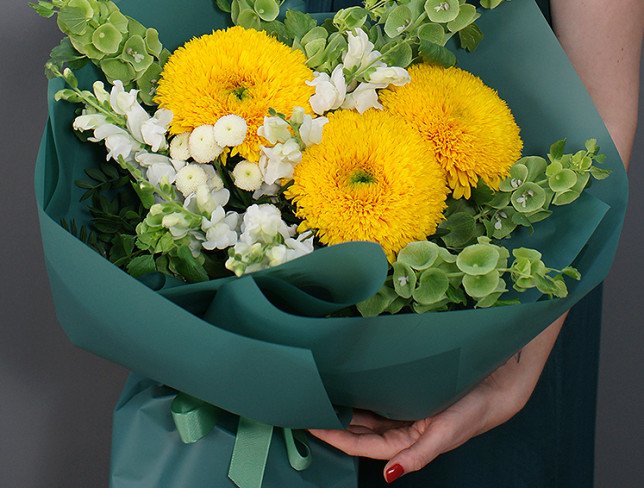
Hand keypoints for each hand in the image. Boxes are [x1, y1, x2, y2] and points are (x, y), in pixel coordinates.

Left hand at [309, 313, 567, 482]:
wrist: (500, 380)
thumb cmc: (476, 410)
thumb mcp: (447, 433)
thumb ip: (420, 454)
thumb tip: (392, 475)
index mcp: (409, 441)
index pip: (363, 444)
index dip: (337, 438)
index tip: (311, 424)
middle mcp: (403, 426)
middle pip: (360, 428)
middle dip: (334, 421)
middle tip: (305, 405)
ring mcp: (405, 406)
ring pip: (367, 411)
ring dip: (345, 406)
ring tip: (319, 394)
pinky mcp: (410, 389)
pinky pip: (378, 392)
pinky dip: (361, 390)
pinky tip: (346, 381)